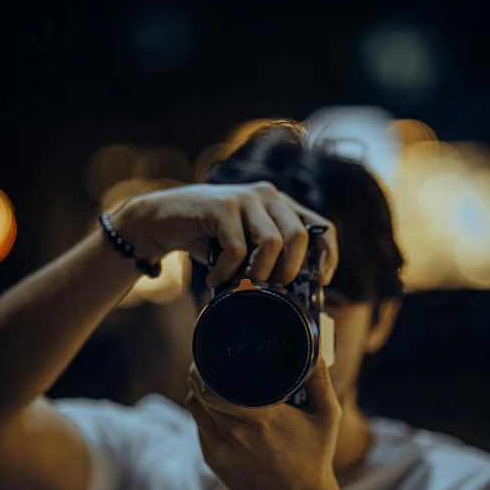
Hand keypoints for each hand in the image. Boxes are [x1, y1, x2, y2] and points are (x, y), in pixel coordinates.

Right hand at [114, 182, 337, 286]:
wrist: (161, 221)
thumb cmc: (208, 239)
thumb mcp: (246, 248)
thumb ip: (269, 258)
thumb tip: (295, 293)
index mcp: (281, 205)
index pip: (321, 227)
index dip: (327, 255)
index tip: (321, 282)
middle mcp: (268, 196)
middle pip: (299, 237)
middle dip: (288, 272)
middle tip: (269, 290)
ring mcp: (245, 197)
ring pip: (271, 242)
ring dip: (257, 274)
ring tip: (238, 284)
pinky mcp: (221, 205)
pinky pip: (237, 248)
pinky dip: (227, 271)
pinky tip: (214, 279)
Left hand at [184, 352, 341, 489]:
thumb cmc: (313, 457)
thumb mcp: (326, 416)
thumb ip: (320, 380)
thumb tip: (313, 349)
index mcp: (260, 419)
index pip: (212, 388)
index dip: (203, 368)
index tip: (207, 353)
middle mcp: (234, 434)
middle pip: (198, 394)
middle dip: (199, 375)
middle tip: (207, 361)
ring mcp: (220, 450)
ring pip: (195, 410)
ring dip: (198, 393)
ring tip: (209, 381)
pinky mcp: (213, 461)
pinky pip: (199, 427)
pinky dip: (204, 414)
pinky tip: (215, 406)